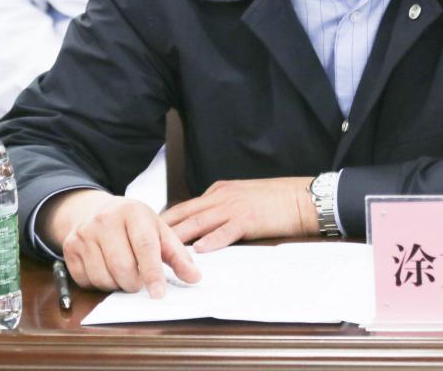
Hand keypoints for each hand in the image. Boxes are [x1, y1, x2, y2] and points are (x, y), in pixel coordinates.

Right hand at [39, 189, 200, 297]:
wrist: (93, 209)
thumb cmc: (132, 223)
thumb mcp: (158, 229)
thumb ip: (177, 255)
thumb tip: (194, 278)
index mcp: (133, 212)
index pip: (145, 247)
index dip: (153, 273)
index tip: (159, 294)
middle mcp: (105, 220)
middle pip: (122, 266)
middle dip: (134, 283)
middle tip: (139, 282)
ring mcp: (84, 234)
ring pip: (103, 277)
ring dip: (116, 285)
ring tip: (123, 273)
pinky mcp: (69, 248)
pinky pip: (85, 280)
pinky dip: (99, 283)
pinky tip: (105, 269)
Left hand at [161, 177, 316, 251]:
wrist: (301, 197)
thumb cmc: (276, 199)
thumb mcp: (242, 196)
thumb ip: (222, 205)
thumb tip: (205, 222)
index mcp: (219, 191)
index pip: (186, 206)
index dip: (166, 219)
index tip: (147, 230)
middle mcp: (222, 197)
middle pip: (185, 213)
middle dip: (162, 228)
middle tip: (141, 242)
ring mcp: (233, 207)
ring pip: (199, 222)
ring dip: (178, 237)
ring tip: (158, 251)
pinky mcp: (248, 219)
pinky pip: (225, 232)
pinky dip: (210, 241)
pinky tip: (198, 251)